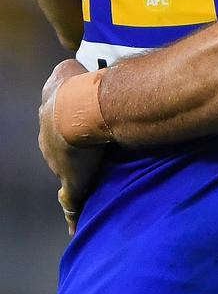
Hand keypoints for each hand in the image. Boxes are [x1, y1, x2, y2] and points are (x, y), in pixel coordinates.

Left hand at [39, 61, 105, 235]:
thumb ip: (66, 71)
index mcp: (49, 120)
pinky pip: (71, 204)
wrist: (79, 111)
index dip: (68, 127)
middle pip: (58, 151)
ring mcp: (59, 166)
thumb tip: (69, 67)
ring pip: (66, 175)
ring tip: (91, 182)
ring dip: (76, 177)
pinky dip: (72, 216)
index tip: (79, 129)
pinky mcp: (72, 184)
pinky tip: (74, 226)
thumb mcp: (65, 70)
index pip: (56, 126)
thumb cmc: (77, 89)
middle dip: (70, 153)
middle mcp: (49, 144)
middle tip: (89, 154)